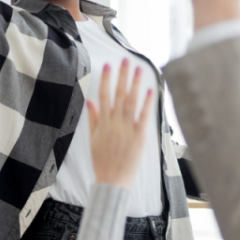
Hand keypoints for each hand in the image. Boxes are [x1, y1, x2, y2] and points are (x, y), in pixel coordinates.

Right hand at [88, 60, 153, 186]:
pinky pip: (144, 116)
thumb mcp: (93, 139)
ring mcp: (127, 128)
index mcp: (103, 122)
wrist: (112, 180)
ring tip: (138, 69)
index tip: (108, 65)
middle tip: (125, 59)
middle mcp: (115, 122)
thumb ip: (93, 119)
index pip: (103, 95)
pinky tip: (150, 90)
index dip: (106, 79)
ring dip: (135, 84)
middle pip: (118, 94)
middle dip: (122, 75)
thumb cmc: (102, 161)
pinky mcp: (140, 136)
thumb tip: (90, 101)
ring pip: (131, 101)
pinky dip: (147, 103)